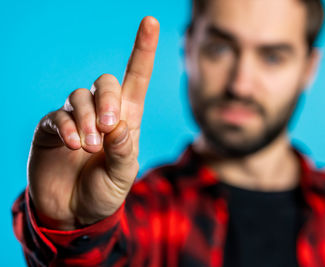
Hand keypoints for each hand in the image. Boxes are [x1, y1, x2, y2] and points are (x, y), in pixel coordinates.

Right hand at [28, 16, 159, 229]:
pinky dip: (68, 128)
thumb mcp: (123, 174)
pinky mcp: (52, 128)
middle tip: (108, 128)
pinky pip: (57, 116)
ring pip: (80, 96)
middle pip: (106, 82)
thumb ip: (124, 149)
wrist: (75, 212)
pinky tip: (76, 145)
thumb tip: (119, 124)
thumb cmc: (105, 190)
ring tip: (91, 147)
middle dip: (107, 100)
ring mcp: (75, 118)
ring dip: (87, 120)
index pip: (137, 78)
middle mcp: (102, 112)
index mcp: (127, 119)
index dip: (143, 50)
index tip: (151, 21)